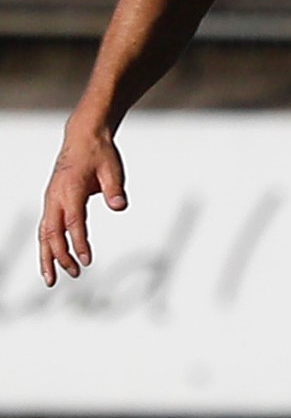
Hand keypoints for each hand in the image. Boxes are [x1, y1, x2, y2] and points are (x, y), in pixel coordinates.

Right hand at [39, 125, 126, 285]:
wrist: (83, 137)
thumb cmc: (98, 152)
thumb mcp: (112, 167)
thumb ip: (115, 188)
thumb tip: (120, 206)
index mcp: (70, 190)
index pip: (73, 222)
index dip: (79, 242)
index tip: (87, 260)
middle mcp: (55, 197)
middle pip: (51, 233)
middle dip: (59, 256)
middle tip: (74, 273)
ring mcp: (51, 200)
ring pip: (44, 234)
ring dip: (47, 257)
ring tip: (51, 279)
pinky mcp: (52, 202)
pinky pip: (46, 228)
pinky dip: (47, 246)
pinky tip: (51, 261)